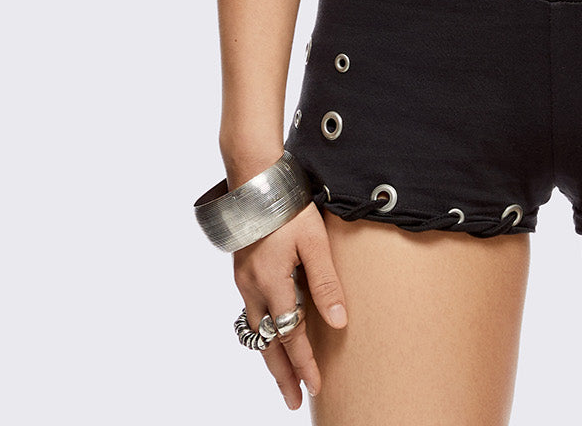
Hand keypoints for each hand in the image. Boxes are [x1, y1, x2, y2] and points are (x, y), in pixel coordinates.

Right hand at [233, 204, 347, 409]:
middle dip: (282, 374)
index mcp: (272, 284)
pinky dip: (262, 331)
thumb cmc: (288, 206)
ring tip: (283, 376)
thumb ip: (326, 282)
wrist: (255, 180)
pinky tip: (270, 333)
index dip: (304, 364)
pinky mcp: (242, 270)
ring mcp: (244, 280)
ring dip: (270, 355)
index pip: (291, 336)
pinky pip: (252, 311)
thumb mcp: (315, 241)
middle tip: (293, 401)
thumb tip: (339, 323)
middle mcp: (253, 288)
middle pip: (268, 343)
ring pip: (256, 329)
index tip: (315, 387)